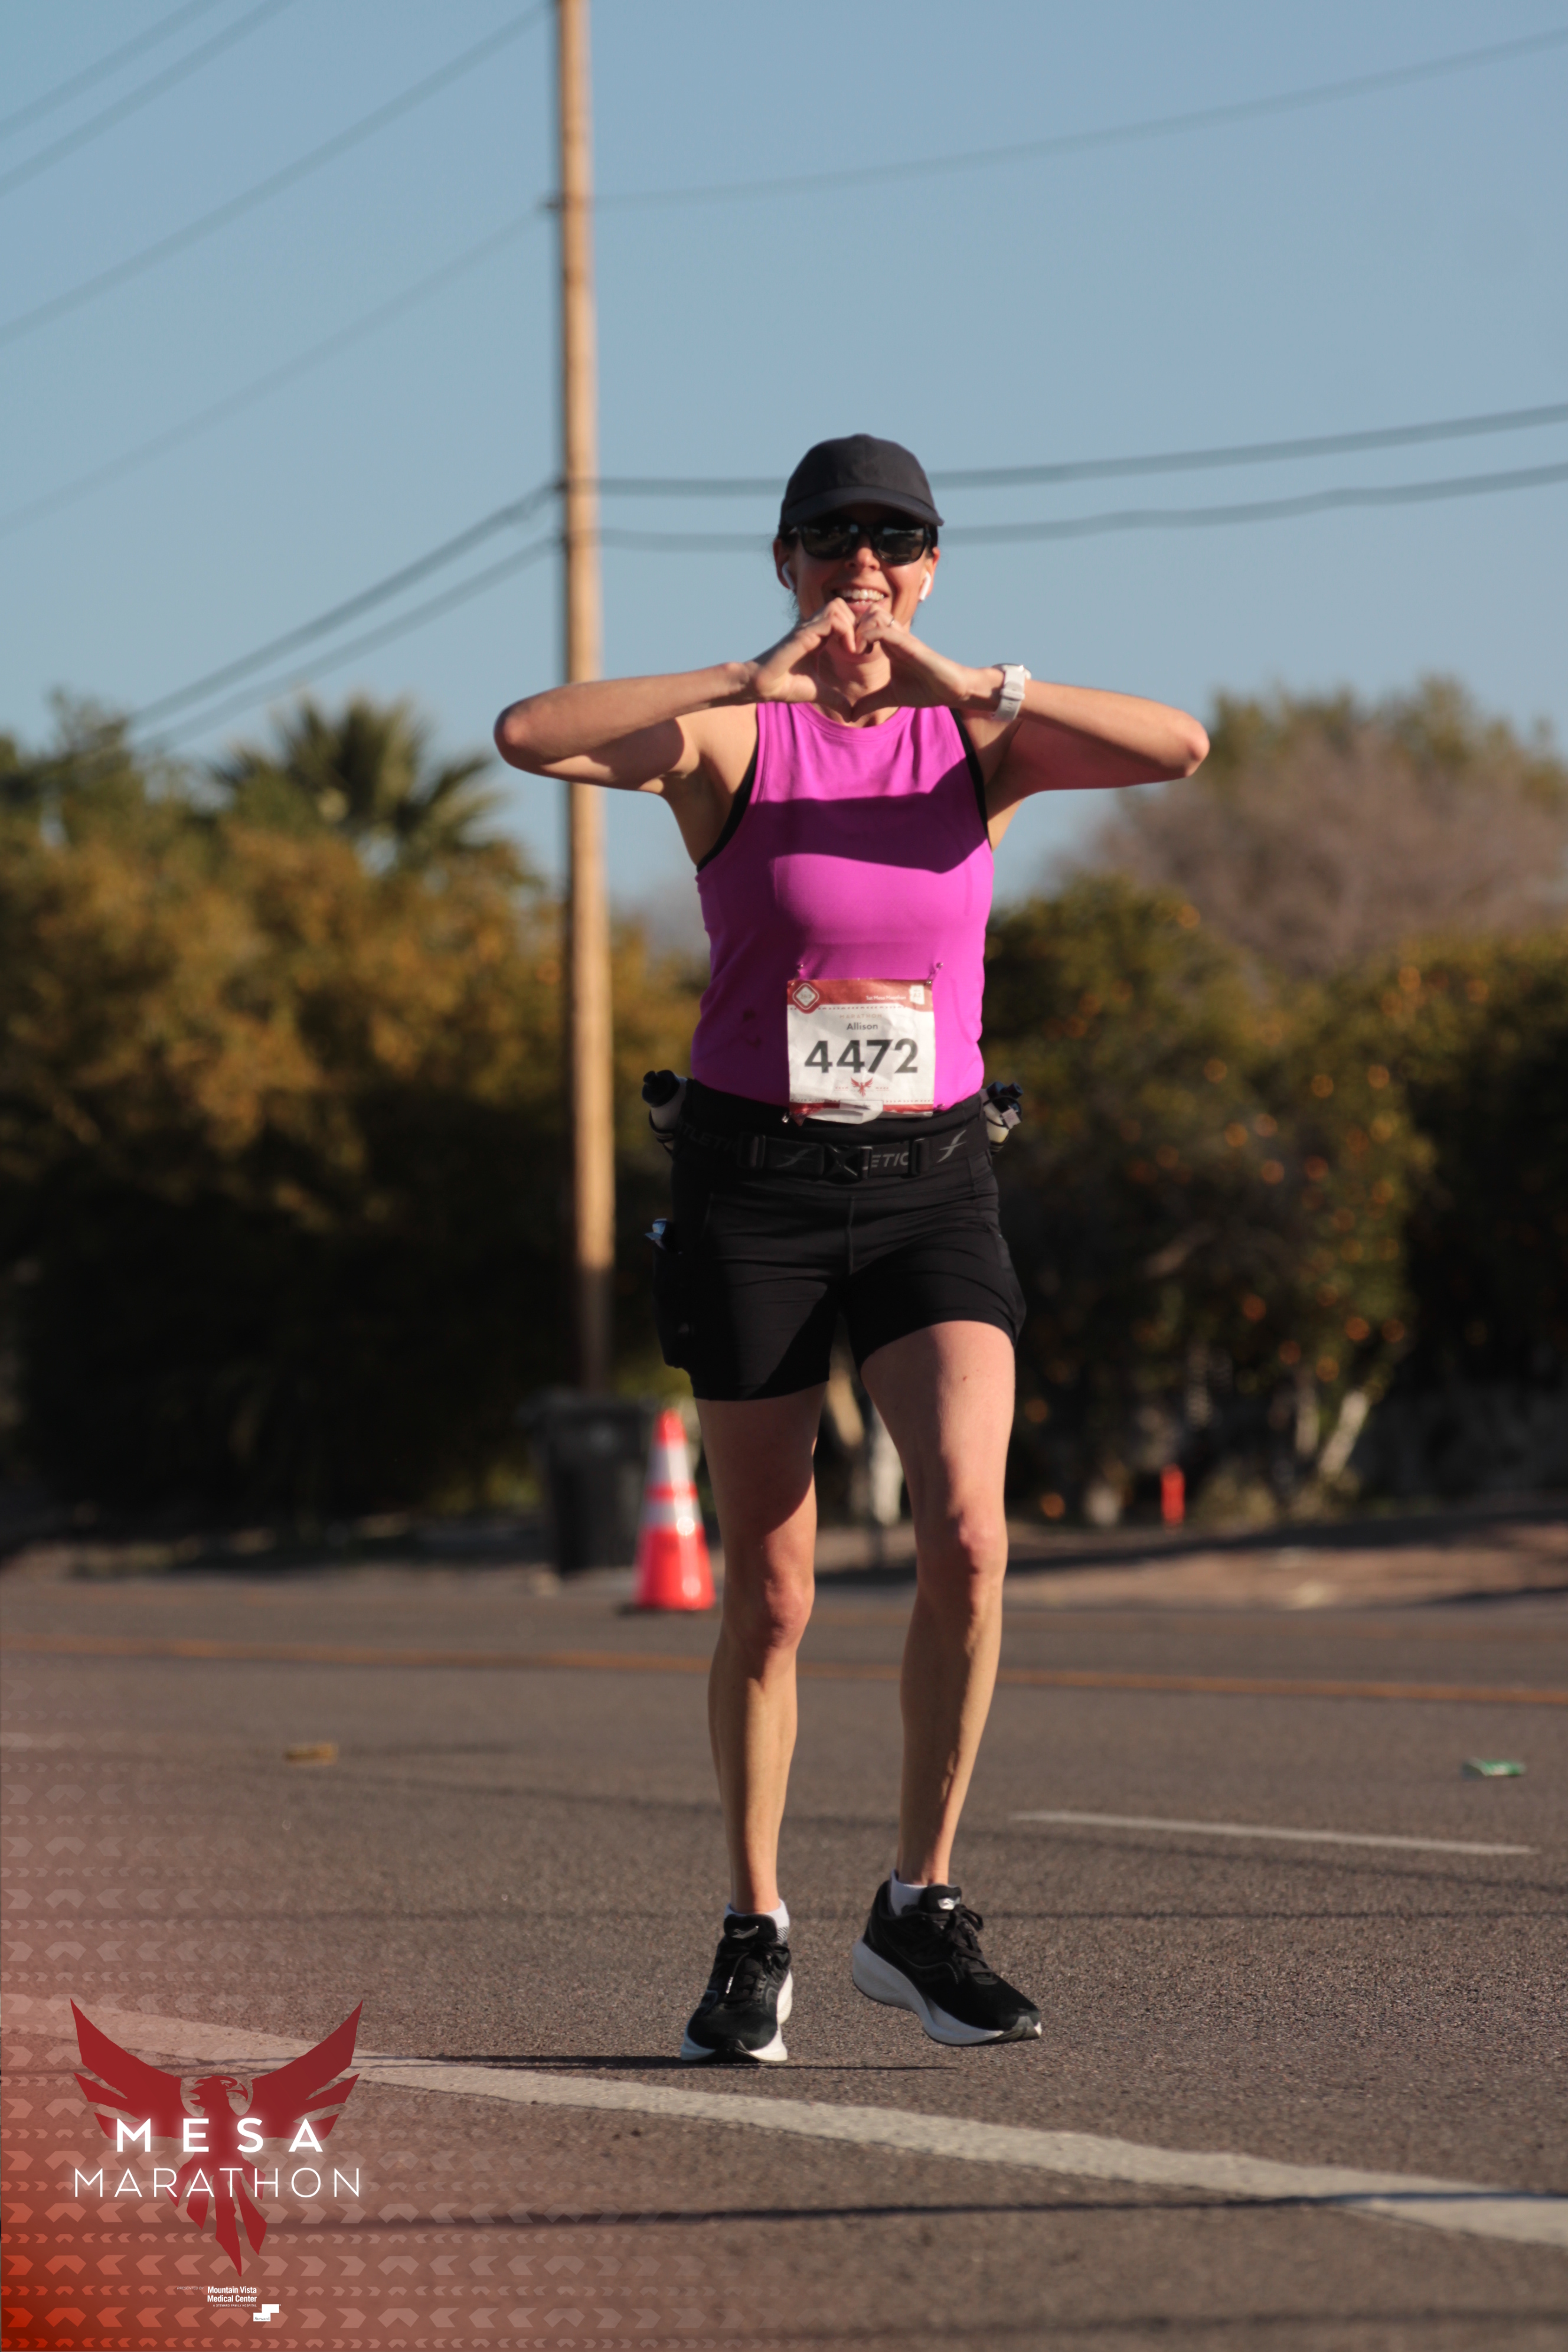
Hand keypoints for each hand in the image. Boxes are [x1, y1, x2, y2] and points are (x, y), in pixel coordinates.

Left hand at [745, 601, 994, 713]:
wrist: (950, 689)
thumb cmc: (926, 689)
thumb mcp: (891, 697)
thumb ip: (871, 701)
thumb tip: (851, 714)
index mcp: (887, 643)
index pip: (861, 624)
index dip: (846, 632)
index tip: (835, 649)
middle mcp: (893, 634)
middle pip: (863, 612)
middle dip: (848, 627)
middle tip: (839, 646)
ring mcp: (900, 635)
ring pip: (871, 614)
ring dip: (857, 629)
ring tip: (850, 649)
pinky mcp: (907, 641)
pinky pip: (881, 627)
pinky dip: (867, 635)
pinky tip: (860, 651)